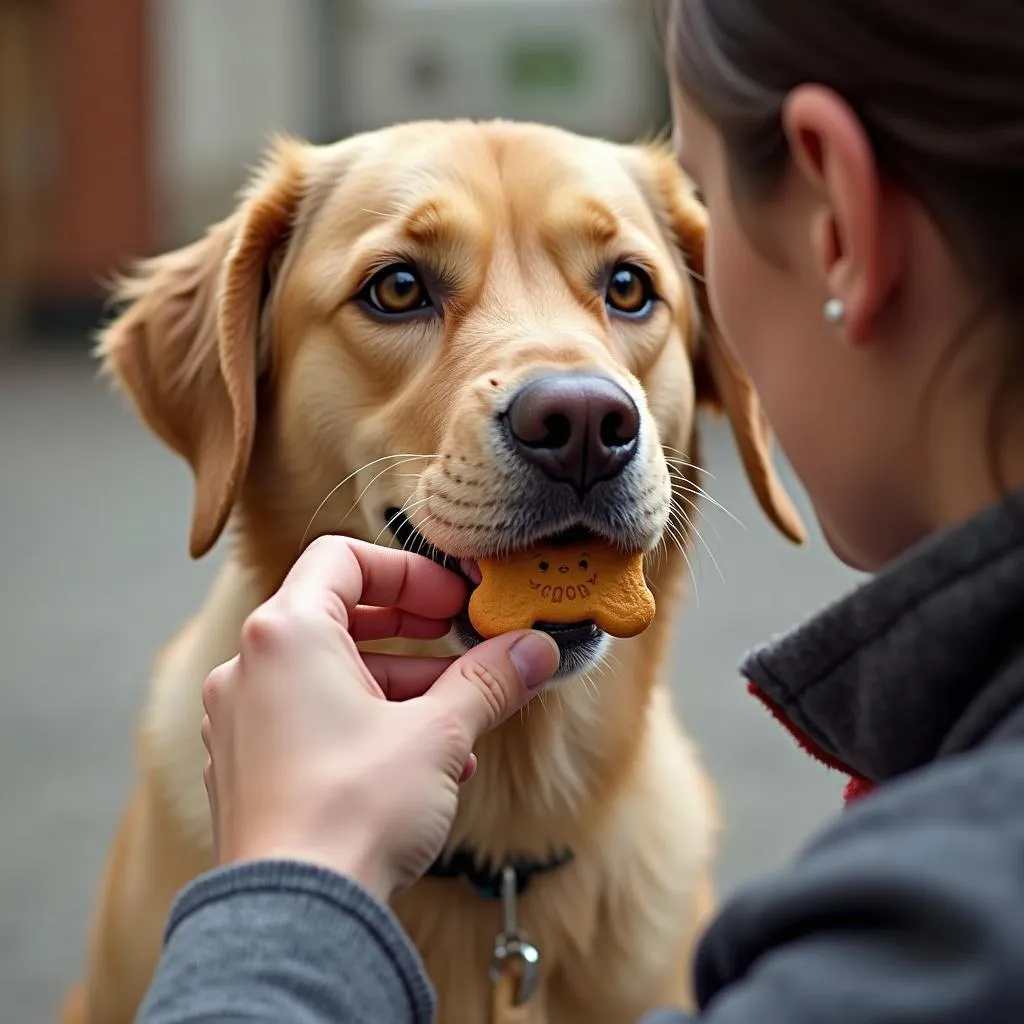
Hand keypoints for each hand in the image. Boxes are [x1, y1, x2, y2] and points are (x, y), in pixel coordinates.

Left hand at [200, 535, 559, 902]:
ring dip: (398, 684)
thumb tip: (534, 649)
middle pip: (337, 615)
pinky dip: (364, 721)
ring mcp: (241, 719)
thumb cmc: (353, 812)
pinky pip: (309, 718)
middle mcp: (250, 667)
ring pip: (328, 673)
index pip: (344, 559)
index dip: (408, 573)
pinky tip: (420, 762)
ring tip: (456, 718)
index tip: (451, 603)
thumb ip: (489, 680)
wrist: (297, 916)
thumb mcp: (439, 733)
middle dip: (410, 631)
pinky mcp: (246, 766)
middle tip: (456, 643)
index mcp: (286, 634)